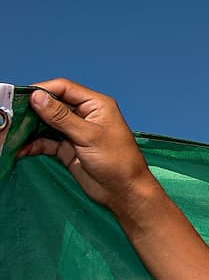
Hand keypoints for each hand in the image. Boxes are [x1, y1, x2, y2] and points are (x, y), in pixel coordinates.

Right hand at [16, 78, 159, 213]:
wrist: (124, 192)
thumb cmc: (117, 161)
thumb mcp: (88, 136)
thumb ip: (61, 117)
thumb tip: (37, 96)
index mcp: (95, 105)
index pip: (64, 88)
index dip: (42, 90)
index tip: (22, 97)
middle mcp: (84, 115)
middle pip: (52, 104)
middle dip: (32, 110)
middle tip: (13, 116)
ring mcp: (75, 132)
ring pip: (46, 123)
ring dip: (30, 128)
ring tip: (13, 133)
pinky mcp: (68, 148)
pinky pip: (46, 141)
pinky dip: (34, 145)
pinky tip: (22, 150)